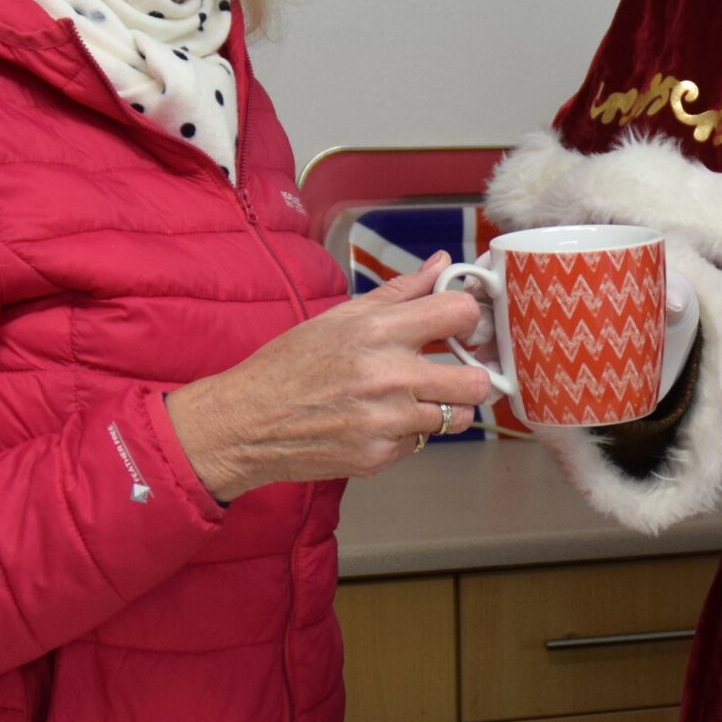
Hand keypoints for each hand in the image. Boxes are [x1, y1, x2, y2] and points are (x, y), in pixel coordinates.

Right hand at [166, 253, 495, 500]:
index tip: (460, 327)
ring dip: (443, 409)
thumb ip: (399, 293)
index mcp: (378, 331)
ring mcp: (385, 421)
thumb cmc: (288, 366)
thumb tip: (440, 265)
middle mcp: (387, 376)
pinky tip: (378, 423)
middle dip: (471, 376)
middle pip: (476, 381)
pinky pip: (418, 444)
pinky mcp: (378, 456)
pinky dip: (406, 434)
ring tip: (417, 401)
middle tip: (454, 373)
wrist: (245, 423)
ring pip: (455, 418)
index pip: (460, 313)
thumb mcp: (340, 318)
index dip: (468, 319)